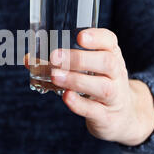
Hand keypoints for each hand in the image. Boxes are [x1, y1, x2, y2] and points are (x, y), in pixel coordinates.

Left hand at [49, 28, 153, 145]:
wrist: (124, 116)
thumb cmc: (99, 83)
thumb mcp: (88, 70)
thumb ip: (59, 63)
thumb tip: (28, 59)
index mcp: (112, 56)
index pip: (110, 42)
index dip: (97, 38)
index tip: (80, 36)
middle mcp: (116, 74)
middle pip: (106, 63)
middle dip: (80, 59)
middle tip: (55, 56)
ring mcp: (114, 97)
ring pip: (102, 87)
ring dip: (77, 80)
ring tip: (55, 76)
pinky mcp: (107, 117)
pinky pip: (95, 110)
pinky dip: (80, 104)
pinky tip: (66, 97)